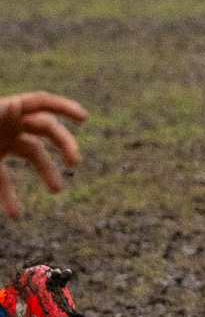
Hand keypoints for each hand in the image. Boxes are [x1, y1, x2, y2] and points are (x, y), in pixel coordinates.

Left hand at [0, 91, 86, 220]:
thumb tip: (14, 106)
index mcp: (7, 110)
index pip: (41, 102)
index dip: (64, 106)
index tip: (84, 119)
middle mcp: (8, 125)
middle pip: (45, 128)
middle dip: (63, 144)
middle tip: (75, 162)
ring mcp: (1, 144)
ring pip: (33, 154)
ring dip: (46, 171)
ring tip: (56, 191)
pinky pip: (5, 180)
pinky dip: (10, 197)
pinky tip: (16, 214)